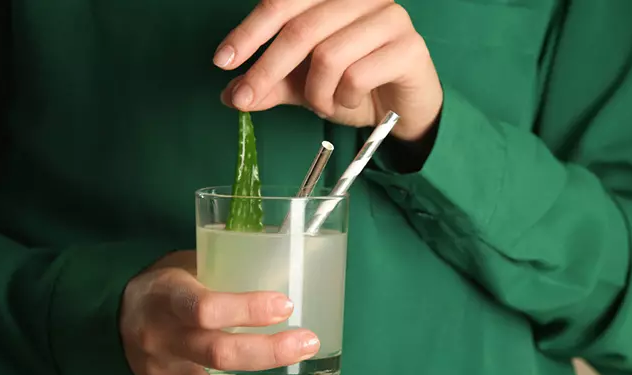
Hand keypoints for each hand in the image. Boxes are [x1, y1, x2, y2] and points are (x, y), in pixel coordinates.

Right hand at [120, 251, 319, 374]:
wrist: (111, 324)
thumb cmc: (163, 286)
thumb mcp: (185, 265)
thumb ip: (225, 267)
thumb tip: (284, 258)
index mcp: (167, 296)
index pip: (205, 308)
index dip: (248, 309)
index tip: (284, 304)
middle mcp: (165, 339)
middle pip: (219, 352)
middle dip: (270, 350)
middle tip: (308, 340)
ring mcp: (169, 372)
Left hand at [215, 0, 442, 141]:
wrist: (403, 107)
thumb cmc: (354, 86)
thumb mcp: (304, 86)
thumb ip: (272, 85)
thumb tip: (231, 94)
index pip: (282, 2)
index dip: (249, 32)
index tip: (222, 61)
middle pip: (300, 29)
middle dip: (266, 70)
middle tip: (245, 100)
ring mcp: (390, 17)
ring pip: (328, 56)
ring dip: (316, 93)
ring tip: (323, 104)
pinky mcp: (410, 47)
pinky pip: (358, 76)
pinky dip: (343, 99)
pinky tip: (350, 101)